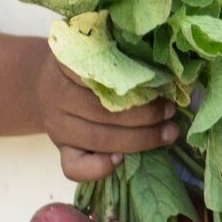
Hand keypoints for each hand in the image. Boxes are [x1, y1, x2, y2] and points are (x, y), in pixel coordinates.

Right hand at [31, 48, 174, 182]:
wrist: (50, 86)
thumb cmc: (89, 67)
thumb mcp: (101, 52)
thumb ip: (126, 58)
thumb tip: (170, 71)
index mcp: (69, 63)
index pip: (101, 73)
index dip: (136, 81)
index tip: (164, 83)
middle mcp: (57, 95)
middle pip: (103, 111)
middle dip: (146, 115)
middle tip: (171, 112)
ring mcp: (57, 125)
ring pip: (97, 139)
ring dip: (138, 139)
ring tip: (167, 133)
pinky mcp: (61, 149)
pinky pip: (74, 167)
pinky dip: (98, 168)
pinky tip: (121, 161)